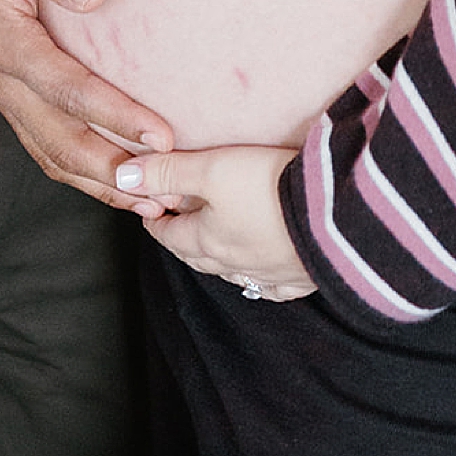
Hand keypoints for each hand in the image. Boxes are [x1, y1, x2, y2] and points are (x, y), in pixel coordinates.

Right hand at [0, 0, 172, 206]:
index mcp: (4, 42)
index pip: (68, 91)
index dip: (117, 117)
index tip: (161, 136)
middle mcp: (0, 78)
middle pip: (59, 143)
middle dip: (113, 173)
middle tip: (165, 190)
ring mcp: (1, 89)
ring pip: (50, 152)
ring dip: (97, 183)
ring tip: (147, 204)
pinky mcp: (6, 88)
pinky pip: (42, 141)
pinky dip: (78, 167)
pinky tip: (108, 175)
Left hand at [115, 143, 315, 300]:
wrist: (334, 216)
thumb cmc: (268, 189)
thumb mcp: (212, 168)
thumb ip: (167, 171)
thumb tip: (122, 177)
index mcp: (208, 241)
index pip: (171, 236)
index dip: (157, 222)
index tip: (151, 212)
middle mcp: (235, 264)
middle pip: (198, 257)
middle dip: (184, 241)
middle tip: (177, 225)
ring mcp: (270, 274)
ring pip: (233, 273)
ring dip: (218, 259)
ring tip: (216, 245)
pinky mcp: (301, 276)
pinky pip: (273, 287)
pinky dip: (261, 280)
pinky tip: (264, 275)